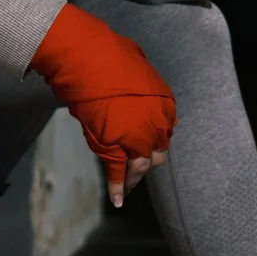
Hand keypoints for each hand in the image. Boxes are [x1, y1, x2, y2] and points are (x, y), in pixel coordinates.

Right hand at [28, 4, 175, 207]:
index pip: (164, 133)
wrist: (90, 59)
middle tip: (136, 167)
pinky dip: (117, 189)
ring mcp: (138, 138)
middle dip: (147, 160)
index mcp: (166, 104)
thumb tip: (136, 74)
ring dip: (134, 179)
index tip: (147, 147)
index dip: (154, 140)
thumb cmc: (110, 53)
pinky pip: (119, 173)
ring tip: (127, 189)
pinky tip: (117, 202)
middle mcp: (157, 124)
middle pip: (157, 153)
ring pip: (140, 166)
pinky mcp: (116, 148)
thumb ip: (140, 79)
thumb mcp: (138, 63)